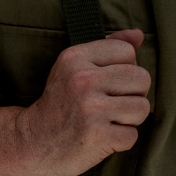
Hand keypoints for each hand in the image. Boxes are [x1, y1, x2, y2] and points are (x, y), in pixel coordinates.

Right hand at [12, 29, 150, 175]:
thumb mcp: (74, 67)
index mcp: (76, 57)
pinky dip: (121, 140)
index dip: (124, 68)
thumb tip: (139, 34)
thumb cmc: (61, 102)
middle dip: (133, 94)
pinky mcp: (97, 136)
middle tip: (111, 103)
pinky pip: (133, 135)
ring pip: (142, 107)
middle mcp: (83, 80)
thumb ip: (107, 47)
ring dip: (130, 118)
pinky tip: (102, 137)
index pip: (128, 51)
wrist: (33, 142)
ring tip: (108, 120)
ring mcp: (91, 109)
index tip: (106, 82)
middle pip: (142, 78)